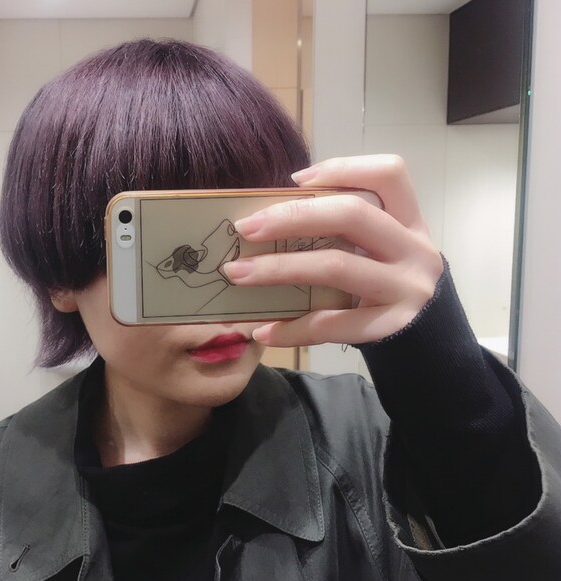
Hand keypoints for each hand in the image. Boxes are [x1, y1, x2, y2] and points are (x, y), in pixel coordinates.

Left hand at [221, 155, 443, 346]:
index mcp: (408, 218)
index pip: (389, 174)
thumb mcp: (375, 245)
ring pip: (337, 267)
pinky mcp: (391, 325)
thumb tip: (265, 218)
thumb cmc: (382, 277)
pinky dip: (292, 328)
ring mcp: (407, 288)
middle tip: (245, 228)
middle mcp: (414, 248)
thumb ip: (339, 225)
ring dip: (279, 269)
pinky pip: (332, 324)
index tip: (294, 180)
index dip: (342, 169)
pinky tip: (263, 331)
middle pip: (353, 215)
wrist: (422, 332)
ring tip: (238, 275)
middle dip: (292, 217)